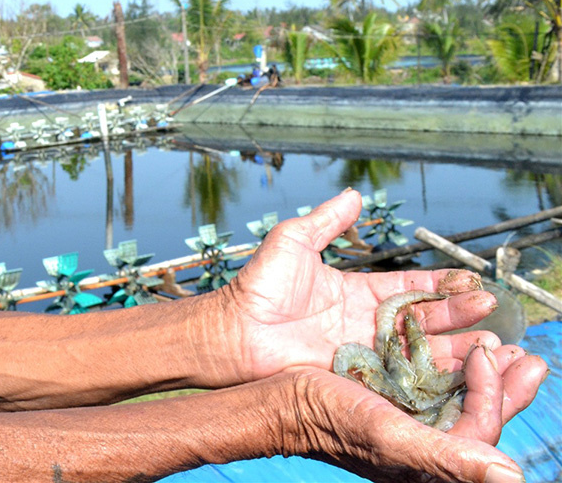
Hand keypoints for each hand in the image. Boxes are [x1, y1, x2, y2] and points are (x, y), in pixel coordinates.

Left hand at [219, 189, 530, 381]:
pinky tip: (456, 375)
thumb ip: (327, 221)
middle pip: (424, 320)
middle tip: (489, 308)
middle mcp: (365, 323)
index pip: (410, 287)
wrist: (233, 330)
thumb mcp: (294, 241)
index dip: (440, 285)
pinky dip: (427, 378)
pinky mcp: (355, 377)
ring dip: (454, 347)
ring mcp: (362, 352)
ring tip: (487, 343)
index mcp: (357, 292)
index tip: (470, 280)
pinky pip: (397, 379)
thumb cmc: (257, 285)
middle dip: (458, 314)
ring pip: (419, 351)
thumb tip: (353, 193)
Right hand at [276, 341, 542, 482]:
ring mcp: (404, 415)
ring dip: (479, 366)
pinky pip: (426, 376)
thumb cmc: (330, 423)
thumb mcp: (393, 437)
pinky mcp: (386, 394)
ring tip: (496, 344)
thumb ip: (449, 459)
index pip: (483, 428)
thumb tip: (511, 478)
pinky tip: (448, 339)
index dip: (494, 392)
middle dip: (506, 384)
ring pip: (456, 391)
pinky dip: (442, 356)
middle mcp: (421, 437)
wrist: (279, 401)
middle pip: (478, 412)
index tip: (489, 353)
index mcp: (429, 458)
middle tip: (527, 356)